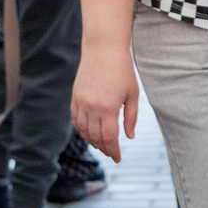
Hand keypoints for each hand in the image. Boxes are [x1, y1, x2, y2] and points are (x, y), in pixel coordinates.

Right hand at [71, 46, 139, 161]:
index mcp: (108, 108)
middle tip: (112, 153)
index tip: (118, 158)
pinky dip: (81, 129)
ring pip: (84, 130)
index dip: (114, 151)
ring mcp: (81, 102)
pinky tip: (88, 133)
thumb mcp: (132, 94)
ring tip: (101, 145)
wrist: (103, 49)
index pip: (109, 138)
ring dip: (92, 141)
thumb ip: (131, 117)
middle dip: (104, 148)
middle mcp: (92, 107)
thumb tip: (129, 136)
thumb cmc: (122, 70)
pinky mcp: (75, 96)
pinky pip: (75, 119)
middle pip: (96, 137)